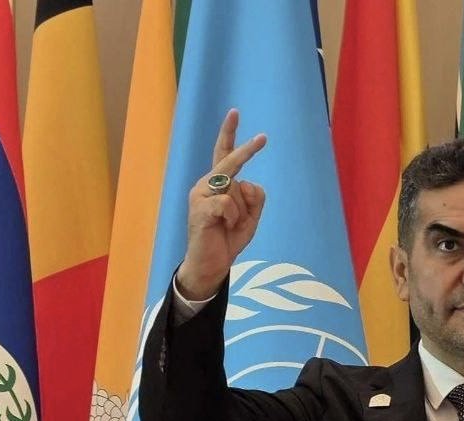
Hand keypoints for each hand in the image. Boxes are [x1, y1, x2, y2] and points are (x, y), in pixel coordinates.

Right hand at [177, 109, 266, 299]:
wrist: (210, 265)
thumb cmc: (227, 239)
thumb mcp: (250, 218)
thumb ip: (255, 199)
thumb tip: (247, 182)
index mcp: (217, 185)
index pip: (224, 155)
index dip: (229, 134)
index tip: (235, 112)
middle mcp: (206, 185)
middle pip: (231, 163)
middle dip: (247, 151)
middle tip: (264, 138)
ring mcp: (200, 195)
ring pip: (234, 189)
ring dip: (240, 212)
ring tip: (228, 226)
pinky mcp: (200, 208)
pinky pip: (228, 204)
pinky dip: (232, 218)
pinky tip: (222, 228)